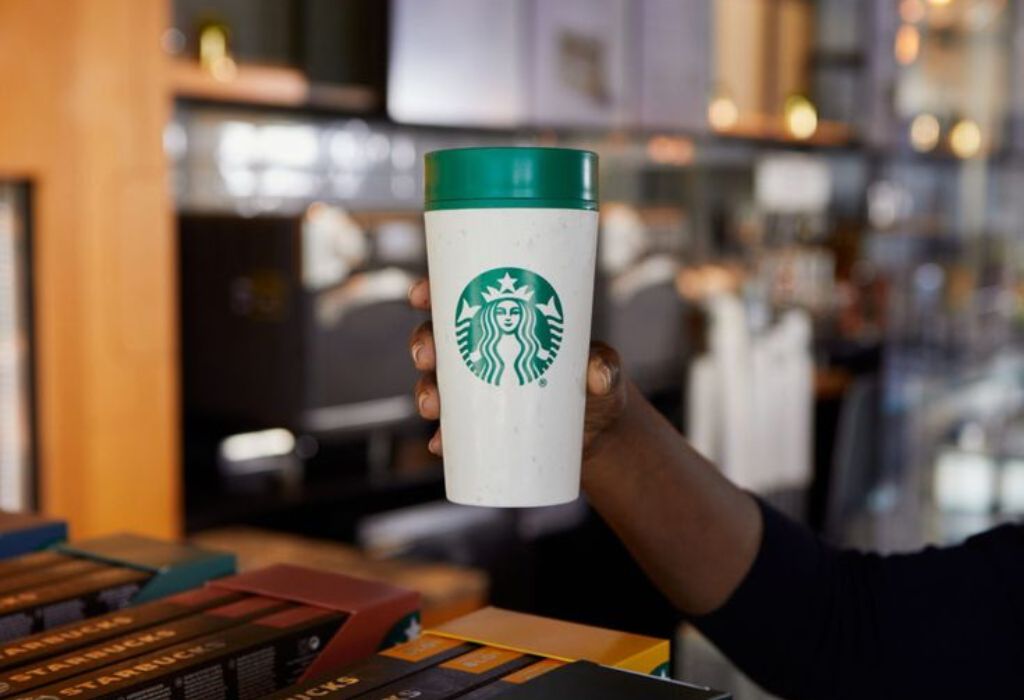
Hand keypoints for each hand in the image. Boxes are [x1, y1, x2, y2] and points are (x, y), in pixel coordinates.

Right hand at [407, 278, 628, 460]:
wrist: (597, 431)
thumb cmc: (596, 383)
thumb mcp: (603, 369)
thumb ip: (604, 366)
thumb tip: (597, 374)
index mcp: (502, 322)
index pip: (459, 300)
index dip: (430, 293)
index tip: (420, 295)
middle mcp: (481, 353)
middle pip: (437, 341)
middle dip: (423, 346)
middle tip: (427, 359)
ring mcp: (478, 390)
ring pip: (436, 384)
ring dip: (425, 393)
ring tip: (433, 408)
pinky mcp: (482, 425)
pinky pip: (452, 429)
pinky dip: (442, 437)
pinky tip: (440, 445)